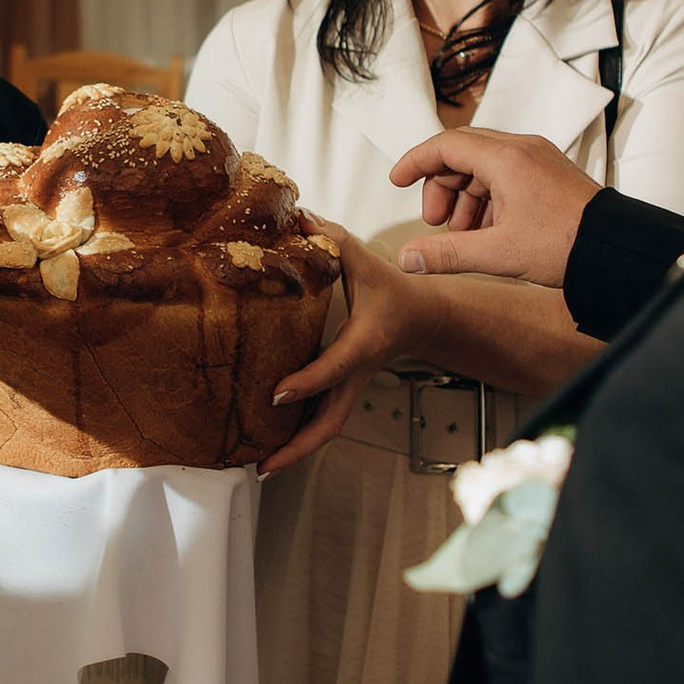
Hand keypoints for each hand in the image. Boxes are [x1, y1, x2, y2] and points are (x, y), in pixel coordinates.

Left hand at [259, 220, 432, 475]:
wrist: (423, 318)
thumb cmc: (392, 290)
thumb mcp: (365, 259)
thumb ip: (331, 238)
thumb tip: (296, 215)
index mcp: (363, 344)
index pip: (333, 369)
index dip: (306, 383)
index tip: (276, 394)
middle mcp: (356, 374)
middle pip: (330, 423)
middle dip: (299, 447)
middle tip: (265, 465)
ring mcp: (351, 387)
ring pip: (327, 429)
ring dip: (297, 452)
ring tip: (260, 469)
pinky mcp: (345, 391)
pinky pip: (323, 420)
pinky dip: (299, 438)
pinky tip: (270, 447)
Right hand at [387, 127, 601, 287]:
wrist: (616, 248)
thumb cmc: (567, 243)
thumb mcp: (498, 253)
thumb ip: (447, 254)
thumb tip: (409, 258)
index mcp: (506, 158)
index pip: (445, 145)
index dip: (415, 162)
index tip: (397, 181)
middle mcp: (521, 149)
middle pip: (462, 154)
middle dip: (441, 187)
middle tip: (436, 223)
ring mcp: (538, 159)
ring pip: (484, 167)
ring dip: (465, 197)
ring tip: (463, 236)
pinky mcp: (549, 174)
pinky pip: (506, 176)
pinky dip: (488, 199)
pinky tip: (488, 232)